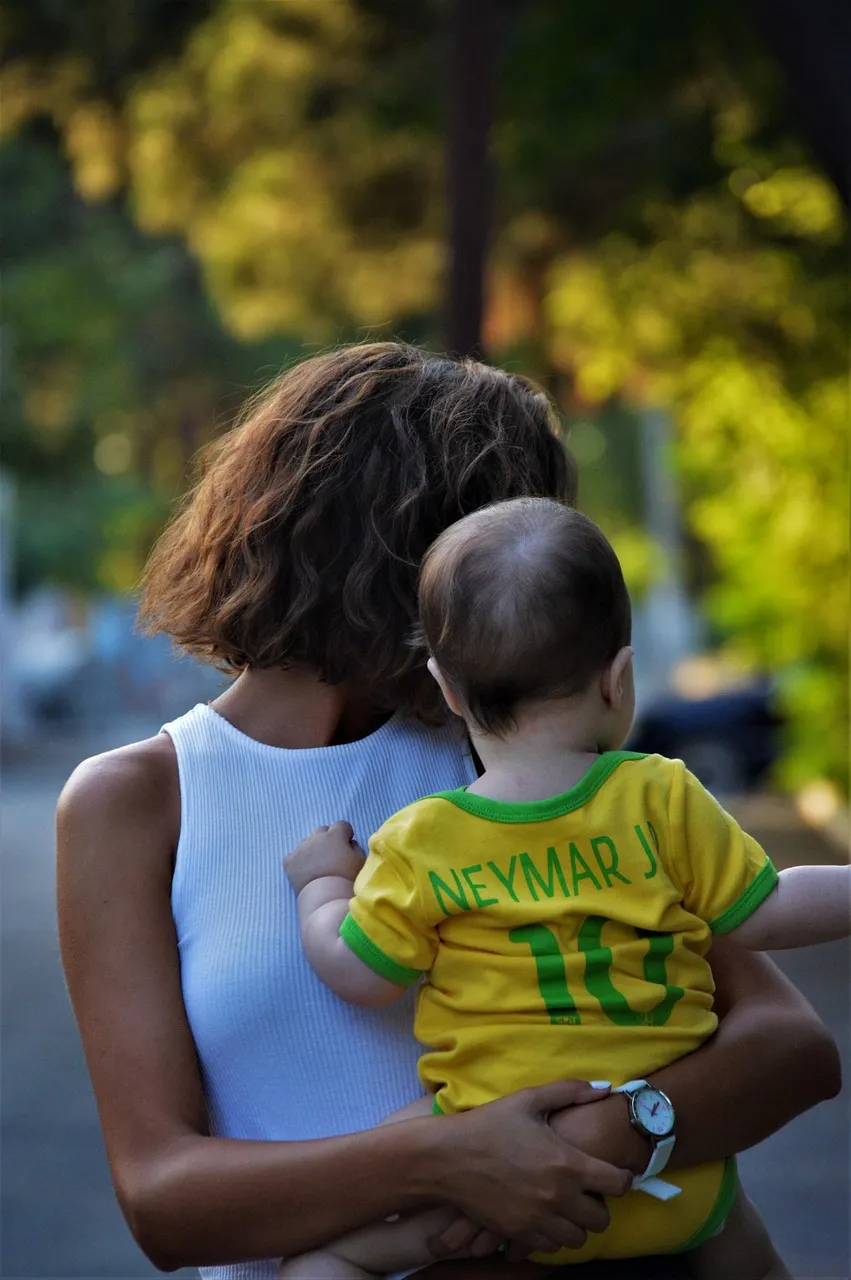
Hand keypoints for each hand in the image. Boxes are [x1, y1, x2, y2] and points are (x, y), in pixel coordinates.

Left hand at [284, 822, 365, 894]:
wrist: (326, 897)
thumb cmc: (348, 878)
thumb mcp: (360, 861)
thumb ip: (355, 847)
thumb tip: (349, 843)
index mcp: (335, 835)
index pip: (341, 825)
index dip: (345, 834)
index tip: (346, 845)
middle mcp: (316, 837)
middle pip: (322, 831)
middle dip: (328, 840)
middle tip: (332, 856)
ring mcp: (300, 848)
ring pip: (307, 843)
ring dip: (313, 849)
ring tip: (318, 866)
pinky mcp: (289, 861)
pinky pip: (294, 856)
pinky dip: (299, 861)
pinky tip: (305, 872)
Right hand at [427, 1081, 631, 1256]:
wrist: (447, 1158)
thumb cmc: (489, 1124)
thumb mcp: (528, 1099)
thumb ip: (570, 1091)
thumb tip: (604, 1088)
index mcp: (567, 1163)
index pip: (618, 1184)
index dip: (621, 1178)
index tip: (612, 1172)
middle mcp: (558, 1197)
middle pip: (601, 1219)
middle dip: (599, 1205)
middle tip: (586, 1191)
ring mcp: (538, 1219)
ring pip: (578, 1239)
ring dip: (576, 1223)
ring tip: (565, 1205)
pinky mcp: (518, 1234)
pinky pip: (551, 1247)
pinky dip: (552, 1234)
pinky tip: (543, 1215)